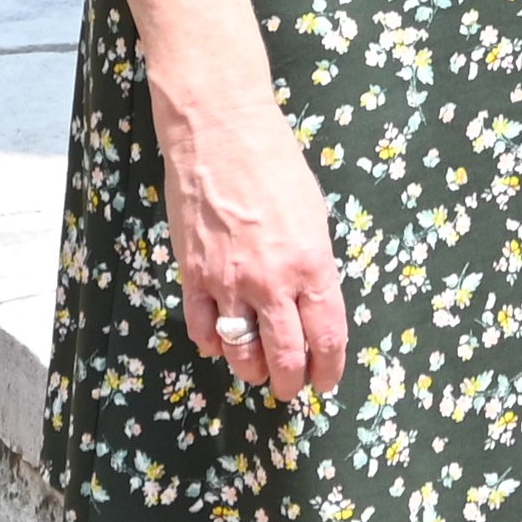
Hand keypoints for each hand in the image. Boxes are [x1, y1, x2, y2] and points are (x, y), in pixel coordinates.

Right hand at [154, 87, 349, 399]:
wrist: (221, 132)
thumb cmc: (276, 164)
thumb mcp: (314, 214)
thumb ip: (313, 263)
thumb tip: (310, 302)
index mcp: (312, 263)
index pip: (327, 335)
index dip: (329, 368)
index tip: (327, 381)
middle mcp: (272, 281)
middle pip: (285, 356)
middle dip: (291, 381)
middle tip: (293, 388)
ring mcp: (228, 281)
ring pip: (240, 352)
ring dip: (251, 370)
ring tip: (258, 372)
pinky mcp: (192, 275)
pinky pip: (202, 328)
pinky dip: (213, 343)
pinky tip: (221, 341)